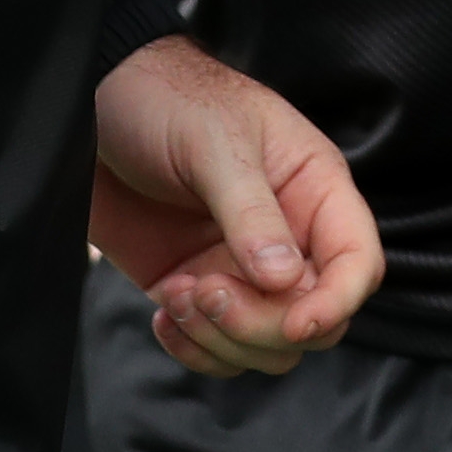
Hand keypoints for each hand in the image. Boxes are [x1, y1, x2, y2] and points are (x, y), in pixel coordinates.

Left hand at [90, 35, 381, 377]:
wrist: (93, 106)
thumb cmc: (167, 101)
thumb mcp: (215, 142)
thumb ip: (251, 212)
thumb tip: (284, 280)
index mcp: (313, 190)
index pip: (357, 262)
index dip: (337, 301)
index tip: (296, 323)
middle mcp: (287, 238)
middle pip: (315, 317)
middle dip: (264, 324)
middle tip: (207, 289)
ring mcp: (240, 270)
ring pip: (268, 347)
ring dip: (222, 339)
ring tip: (176, 293)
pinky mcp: (195, 290)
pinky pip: (218, 350)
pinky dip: (194, 349)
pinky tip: (164, 313)